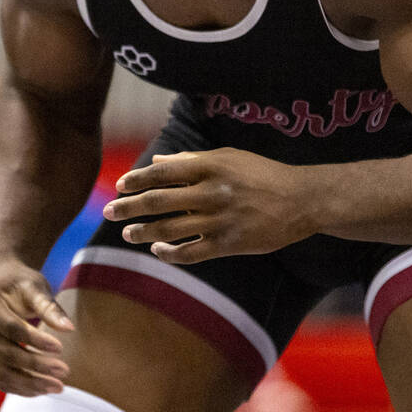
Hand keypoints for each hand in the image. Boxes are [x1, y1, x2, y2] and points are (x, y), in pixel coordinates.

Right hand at [0, 259, 73, 395]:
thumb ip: (49, 306)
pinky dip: (20, 387)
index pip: (10, 328)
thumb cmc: (17, 283)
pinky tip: (42, 389)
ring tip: (57, 386)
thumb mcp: (34, 286)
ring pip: (0, 372)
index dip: (35, 340)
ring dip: (30, 383)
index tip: (61, 348)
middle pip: (4, 353)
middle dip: (36, 365)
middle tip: (65, 371)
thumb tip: (68, 329)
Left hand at [103, 149, 313, 262]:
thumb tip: (156, 162)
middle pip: (158, 201)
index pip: (162, 172)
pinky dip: (169, 253)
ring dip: (142, 232)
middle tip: (109, 211)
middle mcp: (212, 192)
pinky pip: (190, 253)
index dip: (136, 180)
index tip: (120, 186)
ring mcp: (220, 220)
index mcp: (210, 166)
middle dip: (128, 207)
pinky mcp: (229, 244)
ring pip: (169, 229)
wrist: (302, 200)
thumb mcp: (228, 157)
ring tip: (128, 233)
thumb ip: (190, 159)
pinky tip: (157, 250)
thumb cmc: (262, 174)